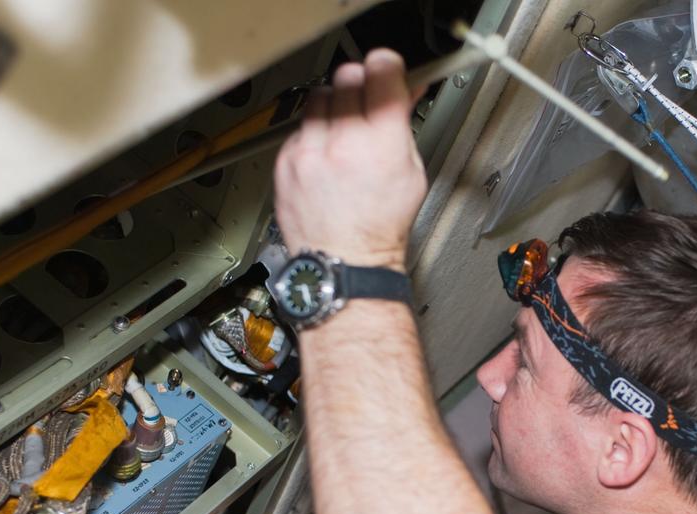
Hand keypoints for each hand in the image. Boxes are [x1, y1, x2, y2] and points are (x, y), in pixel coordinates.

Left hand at [273, 49, 426, 270]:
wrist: (345, 262)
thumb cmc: (379, 226)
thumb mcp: (411, 172)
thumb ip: (403, 125)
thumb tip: (403, 92)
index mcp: (382, 145)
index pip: (381, 72)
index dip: (386, 67)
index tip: (387, 70)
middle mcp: (342, 143)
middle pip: (347, 77)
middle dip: (360, 85)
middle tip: (367, 102)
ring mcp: (309, 151)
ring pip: (319, 96)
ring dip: (334, 106)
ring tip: (344, 131)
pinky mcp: (286, 160)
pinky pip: (300, 126)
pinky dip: (314, 133)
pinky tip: (326, 154)